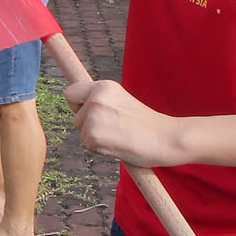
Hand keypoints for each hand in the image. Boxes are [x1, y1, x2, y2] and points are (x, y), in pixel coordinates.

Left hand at [64, 78, 186, 166]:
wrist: (165, 138)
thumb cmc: (145, 124)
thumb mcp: (121, 102)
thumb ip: (102, 102)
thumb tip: (80, 107)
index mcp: (104, 86)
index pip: (71, 93)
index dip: (77, 105)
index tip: (88, 113)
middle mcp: (96, 98)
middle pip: (75, 117)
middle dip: (86, 125)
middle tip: (112, 129)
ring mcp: (93, 116)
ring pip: (82, 132)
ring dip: (96, 138)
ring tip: (119, 136)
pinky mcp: (93, 135)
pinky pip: (88, 146)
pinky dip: (101, 149)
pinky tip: (119, 145)